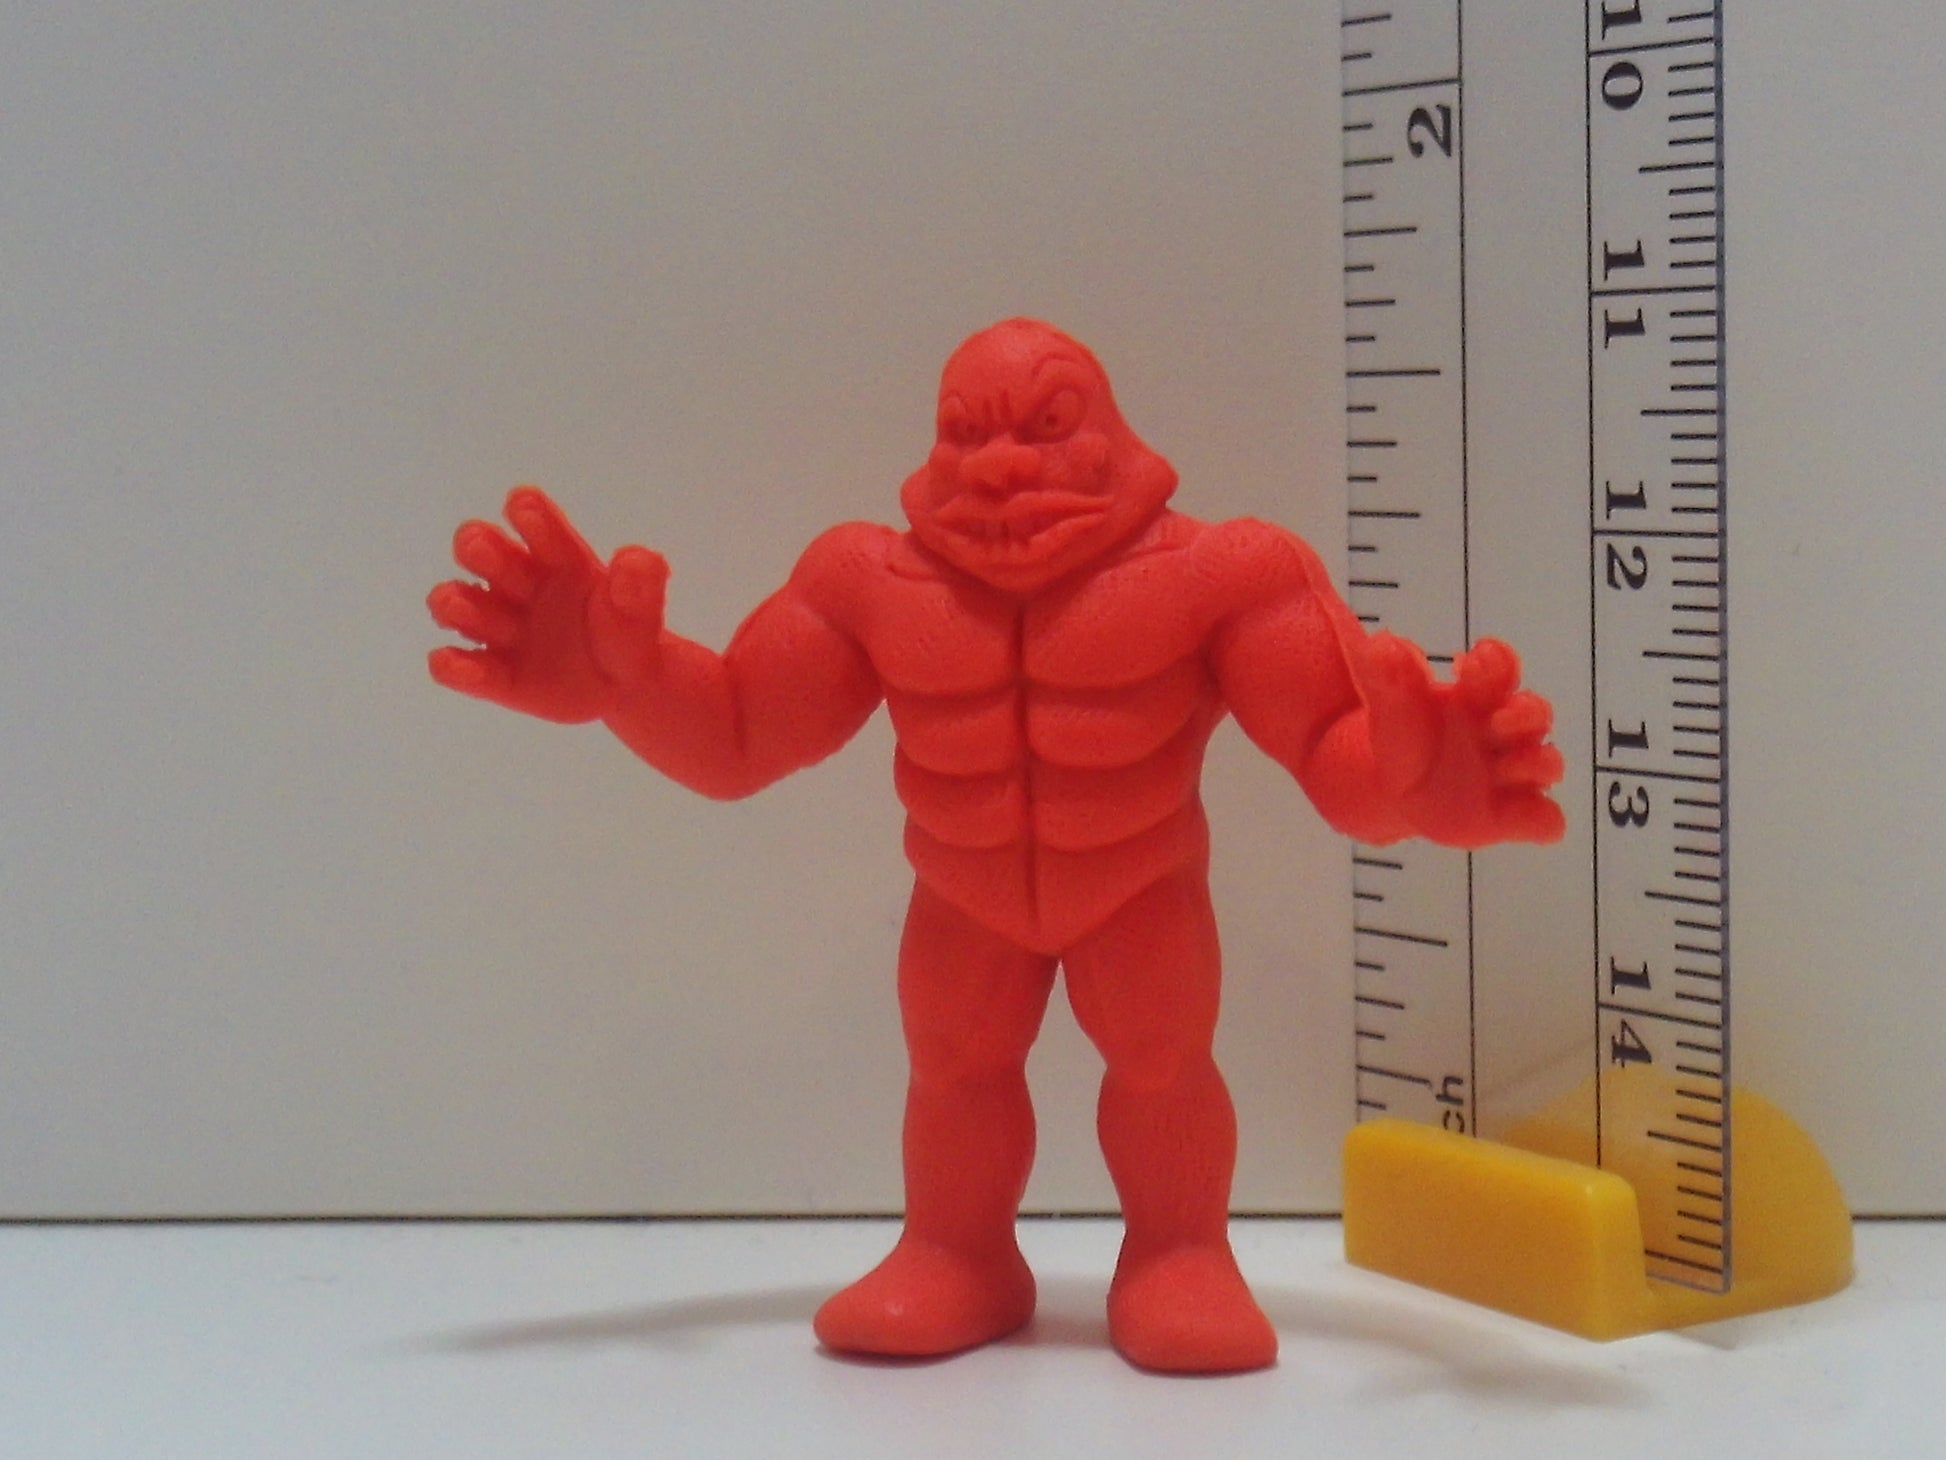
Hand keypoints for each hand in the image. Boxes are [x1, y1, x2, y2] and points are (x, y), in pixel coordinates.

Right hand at [427, 486, 668, 722]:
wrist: (626, 686)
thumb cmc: (624, 632)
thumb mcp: (641, 610)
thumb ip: (641, 585)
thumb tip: (637, 558)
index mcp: (555, 557)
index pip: (533, 520)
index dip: (527, 512)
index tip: (524, 509)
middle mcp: (518, 585)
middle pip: (481, 549)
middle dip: (476, 546)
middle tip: (481, 551)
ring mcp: (500, 628)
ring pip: (459, 603)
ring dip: (457, 603)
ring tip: (466, 609)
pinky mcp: (494, 675)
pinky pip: (458, 666)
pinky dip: (452, 665)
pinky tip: (462, 666)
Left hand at [1361, 634, 1564, 847]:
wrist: (1398, 788)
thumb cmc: (1408, 736)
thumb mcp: (1391, 706)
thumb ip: (1390, 676)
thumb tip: (1384, 644)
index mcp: (1478, 696)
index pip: (1502, 669)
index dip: (1498, 663)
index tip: (1477, 659)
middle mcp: (1505, 731)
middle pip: (1535, 714)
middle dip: (1526, 714)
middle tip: (1495, 721)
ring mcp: (1513, 774)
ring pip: (1547, 763)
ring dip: (1536, 763)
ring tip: (1502, 767)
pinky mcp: (1513, 814)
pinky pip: (1545, 819)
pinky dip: (1542, 820)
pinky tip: (1520, 816)